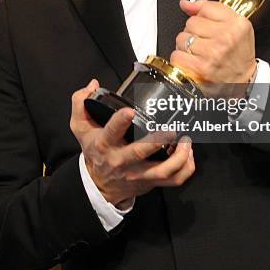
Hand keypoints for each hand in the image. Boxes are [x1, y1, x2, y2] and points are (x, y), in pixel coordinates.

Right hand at [70, 80, 194, 206]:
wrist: (99, 185)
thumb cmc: (95, 152)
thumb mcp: (80, 128)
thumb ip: (81, 103)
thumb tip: (92, 84)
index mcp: (105, 144)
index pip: (111, 132)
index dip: (120, 122)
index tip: (129, 111)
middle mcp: (122, 160)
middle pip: (140, 153)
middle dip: (157, 141)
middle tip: (171, 129)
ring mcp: (138, 174)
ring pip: (162, 171)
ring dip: (178, 157)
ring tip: (186, 141)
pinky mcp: (151, 182)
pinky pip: (173, 180)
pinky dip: (185, 168)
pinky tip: (188, 154)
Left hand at [170, 0, 256, 97]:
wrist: (243, 82)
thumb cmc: (238, 55)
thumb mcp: (235, 26)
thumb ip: (210, 9)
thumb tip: (186, 4)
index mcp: (237, 25)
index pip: (205, 8)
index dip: (203, 17)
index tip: (208, 26)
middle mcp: (226, 38)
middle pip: (191, 22)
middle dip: (194, 32)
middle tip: (206, 42)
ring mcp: (213, 53)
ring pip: (181, 38)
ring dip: (186, 46)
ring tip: (199, 53)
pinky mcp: (200, 68)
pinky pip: (177, 55)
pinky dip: (181, 59)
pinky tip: (193, 62)